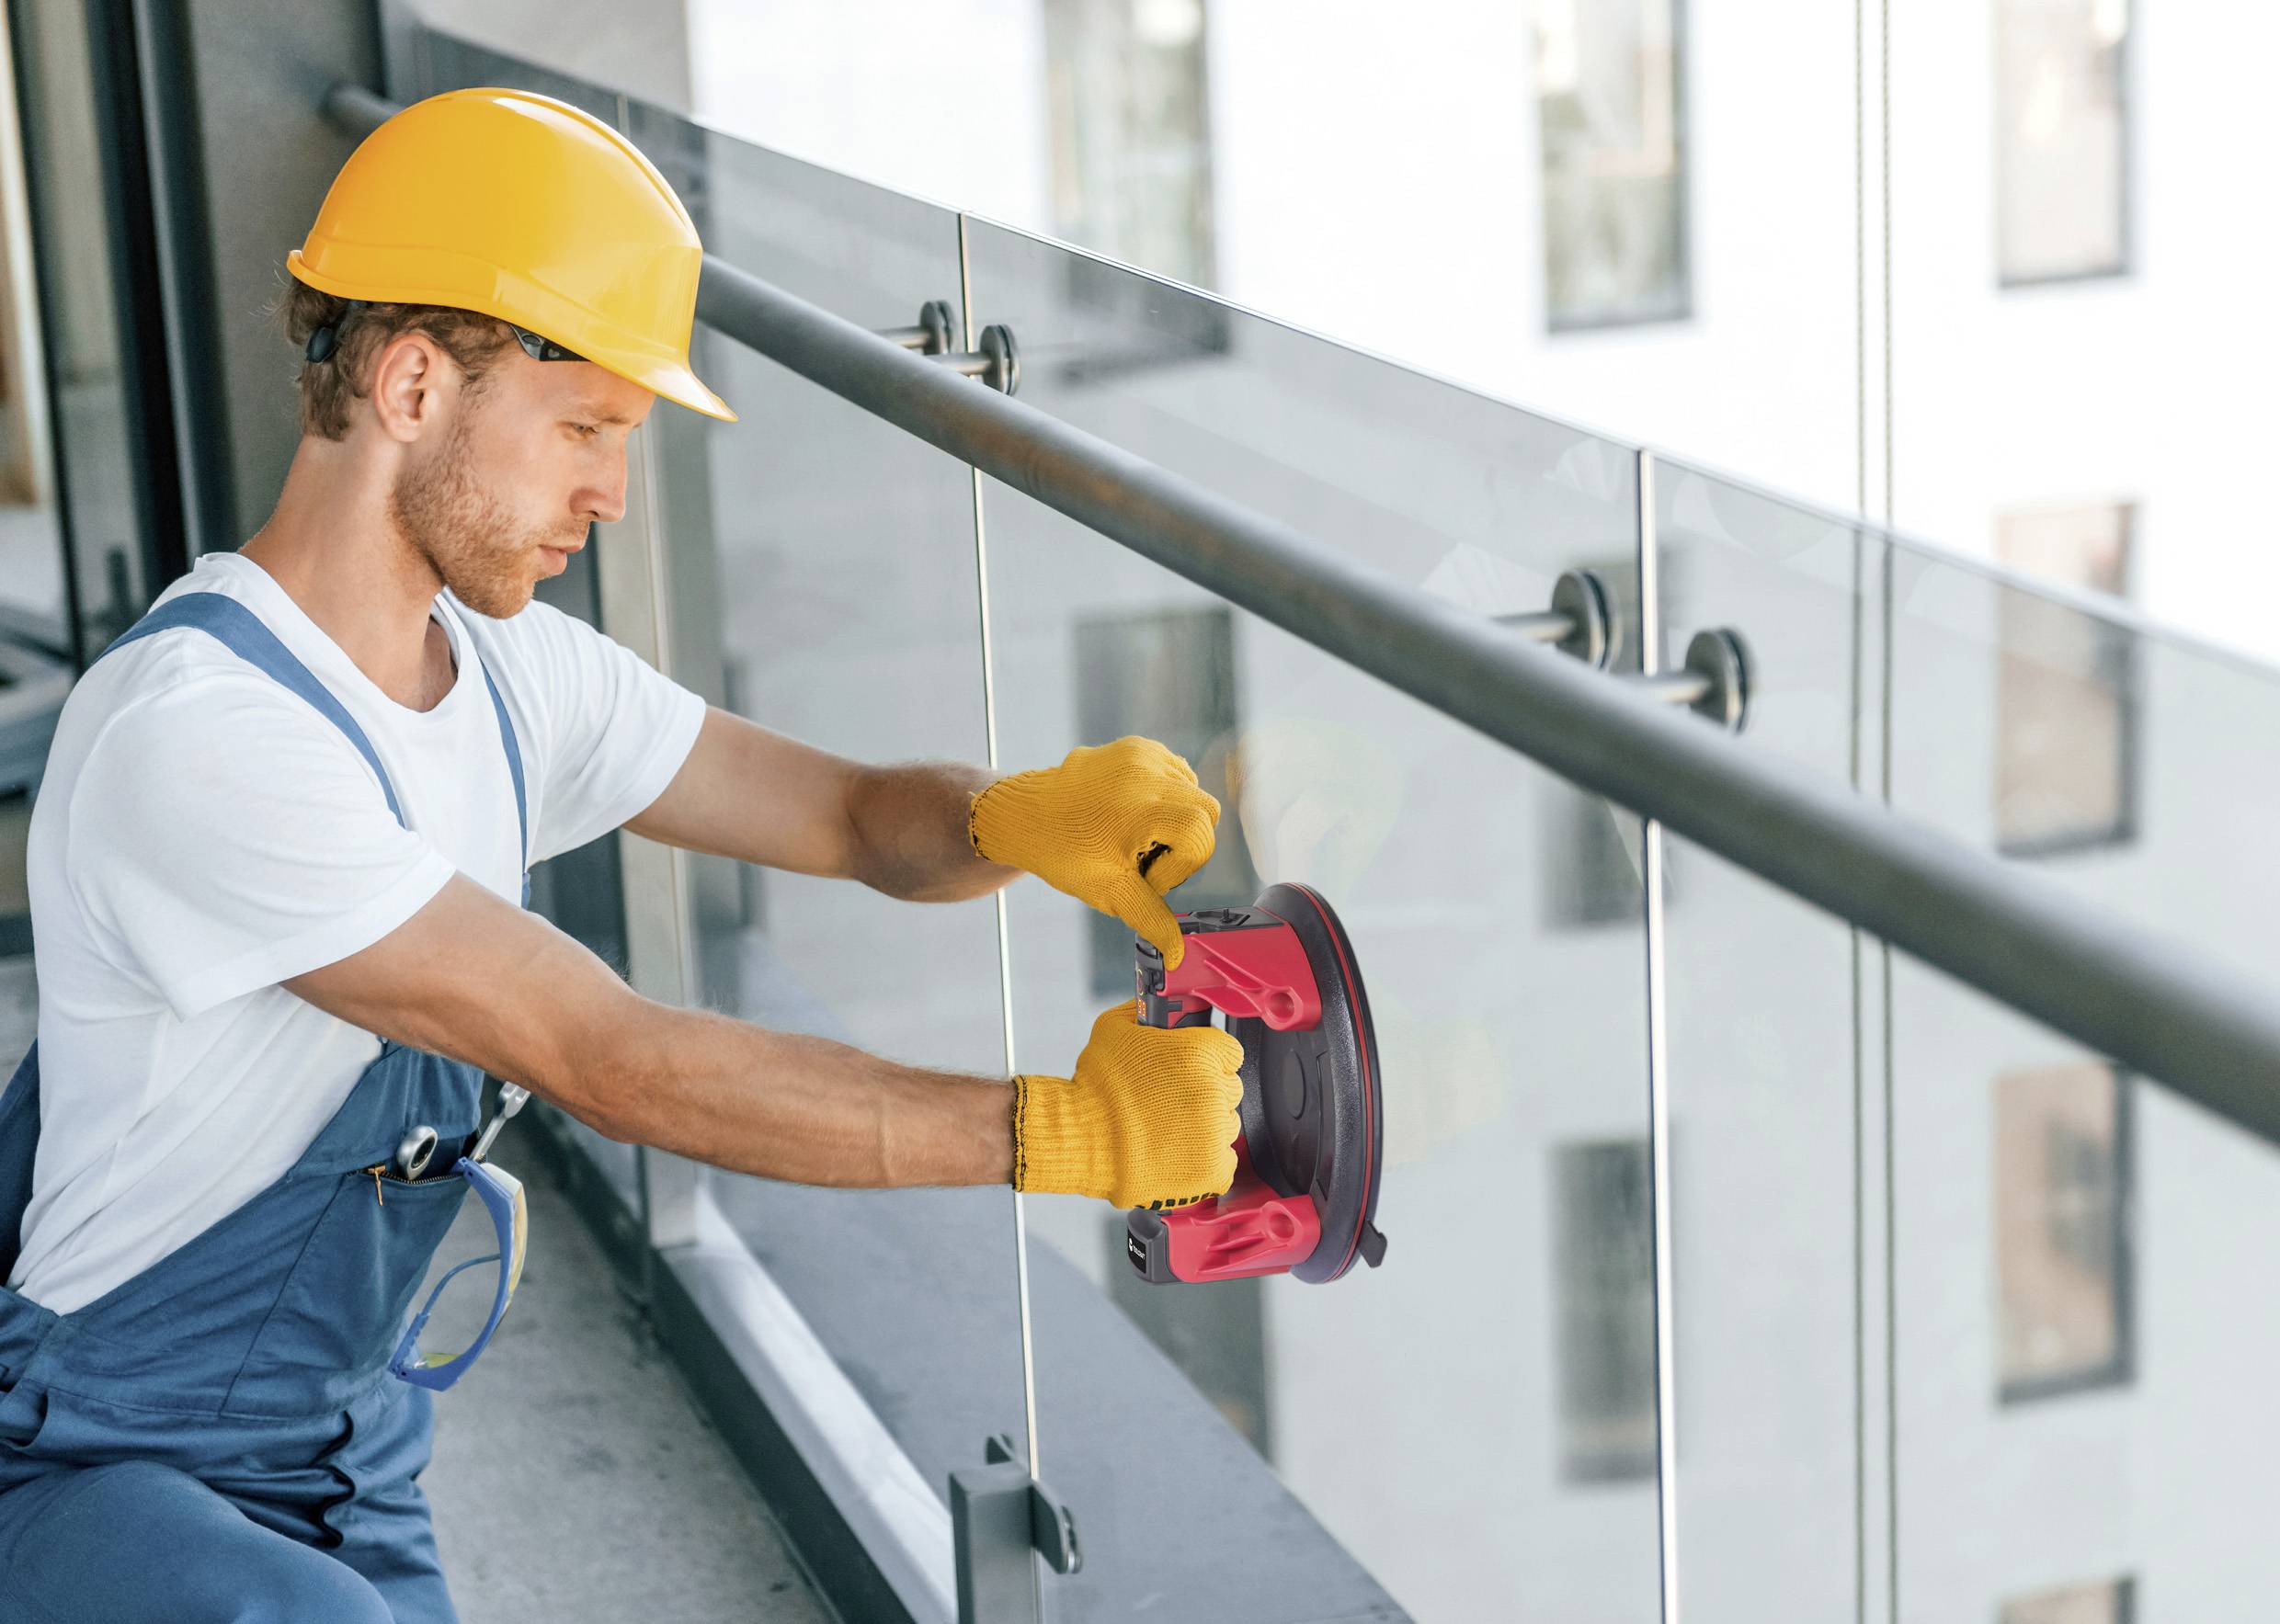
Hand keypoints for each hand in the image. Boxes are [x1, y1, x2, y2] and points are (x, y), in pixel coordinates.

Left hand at [969, 736, 1219, 968]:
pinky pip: (1175, 773)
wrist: (1024, 814)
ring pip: (1194, 791)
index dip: (1181, 865)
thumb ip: (1150, 918)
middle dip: (1185, 841)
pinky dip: (1165, 796)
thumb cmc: (1063, 854)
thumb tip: (1178, 956)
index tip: (1144, 874)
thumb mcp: (1109, 891)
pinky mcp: (1136, 745)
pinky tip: (1134, 813)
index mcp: (1140, 809)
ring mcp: (1141, 753)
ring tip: (1135, 833)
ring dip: (1176, 817)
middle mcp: (1145, 773)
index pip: (1200, 835)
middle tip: (1142, 856)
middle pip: (1205, 811)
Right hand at [1012, 1000, 1243, 1209]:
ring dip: (1205, 1124)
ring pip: (1227, 1123)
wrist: (1081, 1138)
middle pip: (1230, 1087)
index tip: (1192, 1069)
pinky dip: (1205, 1157)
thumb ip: (1147, 1012)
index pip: (1230, 1052)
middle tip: (1172, 1099)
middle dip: (1206, 1091)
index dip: (1210, 1059)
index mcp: (1198, 1052)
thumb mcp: (1113, 1028)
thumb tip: (1158, 1006)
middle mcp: (1212, 1089)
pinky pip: (1225, 1159)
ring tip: (1168, 1127)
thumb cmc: (1095, 1087)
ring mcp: (1214, 1131)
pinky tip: (1178, 1150)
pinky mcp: (1210, 1167)